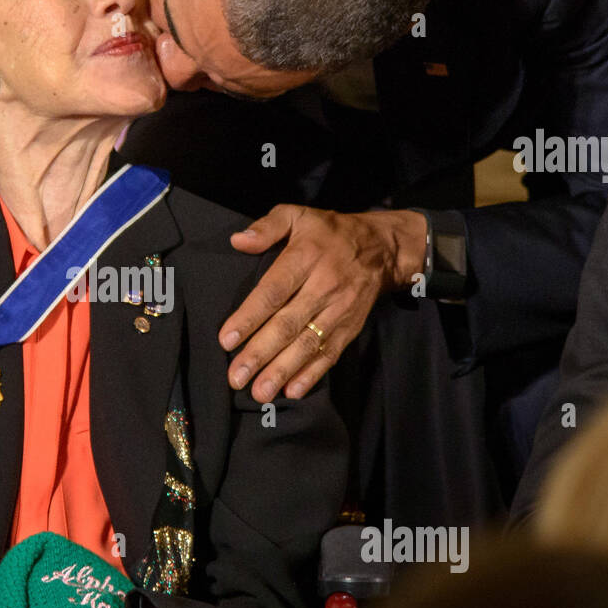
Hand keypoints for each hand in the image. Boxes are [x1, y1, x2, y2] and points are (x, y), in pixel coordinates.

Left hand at [219, 205, 426, 400]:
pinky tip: (292, 391)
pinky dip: (312, 374)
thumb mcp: (298, 215)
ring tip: (260, 393)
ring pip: (308, 344)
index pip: (273, 291)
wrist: (381, 248)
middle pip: (288, 324)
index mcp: (306, 257)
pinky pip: (331, 353)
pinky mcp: (350, 327)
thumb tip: (238, 241)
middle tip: (237, 377)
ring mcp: (339, 310)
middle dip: (261, 354)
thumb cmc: (329, 232)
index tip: (226, 339)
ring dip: (283, 371)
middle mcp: (323, 286)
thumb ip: (267, 227)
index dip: (249, 317)